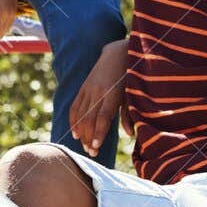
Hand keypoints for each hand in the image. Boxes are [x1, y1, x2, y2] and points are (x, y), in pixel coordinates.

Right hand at [70, 39, 128, 153]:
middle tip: (91, 153)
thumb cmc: (130, 76)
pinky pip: (75, 106)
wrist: (118, 53)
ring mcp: (88, 89)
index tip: (95, 146)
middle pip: (89, 118)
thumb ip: (129, 114)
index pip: (103, 116)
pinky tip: (75, 133)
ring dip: (82, 132)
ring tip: (84, 147)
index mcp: (113, 94)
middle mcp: (98, 91)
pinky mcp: (83, 87)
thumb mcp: (133, 94)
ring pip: (81, 114)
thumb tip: (129, 134)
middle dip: (89, 137)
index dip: (98, 132)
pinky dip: (73, 120)